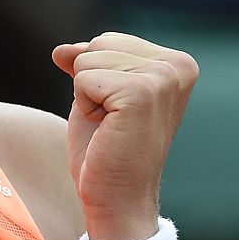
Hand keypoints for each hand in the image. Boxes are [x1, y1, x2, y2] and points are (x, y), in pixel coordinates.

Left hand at [51, 33, 197, 239]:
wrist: (118, 199)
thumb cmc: (108, 151)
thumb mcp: (97, 96)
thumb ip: (88, 64)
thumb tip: (61, 50)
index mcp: (177, 62)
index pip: (108, 40)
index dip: (97, 77)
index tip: (118, 113)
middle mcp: (177, 65)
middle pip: (99, 44)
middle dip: (91, 83)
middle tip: (113, 123)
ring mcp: (162, 78)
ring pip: (88, 59)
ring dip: (87, 97)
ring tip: (110, 127)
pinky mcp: (141, 93)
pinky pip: (82, 78)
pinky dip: (84, 106)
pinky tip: (106, 131)